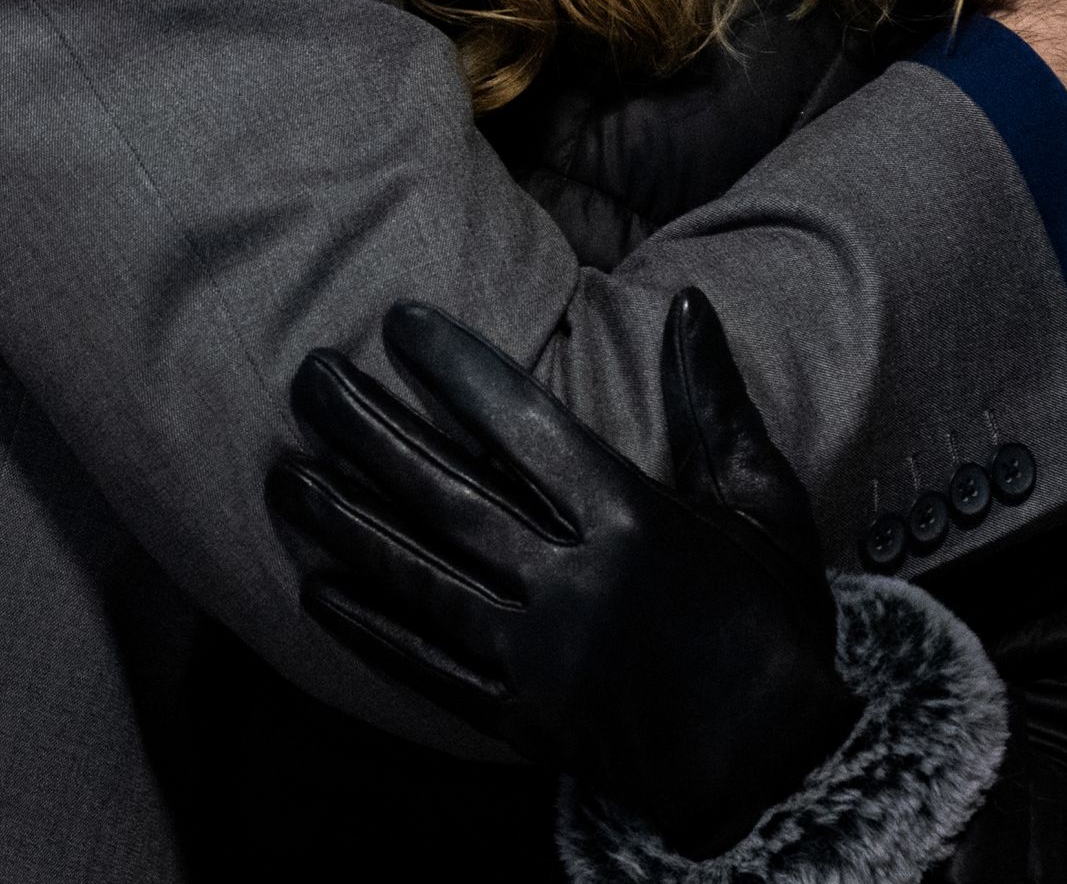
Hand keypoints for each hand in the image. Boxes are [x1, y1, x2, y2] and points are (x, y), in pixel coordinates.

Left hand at [268, 294, 864, 859]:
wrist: (781, 769)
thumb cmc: (776, 622)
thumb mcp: (764, 501)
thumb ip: (716, 399)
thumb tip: (690, 299)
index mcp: (631, 519)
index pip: (521, 423)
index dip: (453, 368)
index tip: (396, 323)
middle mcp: (574, 583)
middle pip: (446, 492)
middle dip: (368, 431)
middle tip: (308, 378)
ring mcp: (539, 656)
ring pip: (419, 576)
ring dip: (345, 523)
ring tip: (284, 476)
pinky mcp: (519, 718)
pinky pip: (426, 667)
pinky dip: (367, 628)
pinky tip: (315, 591)